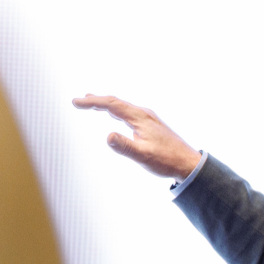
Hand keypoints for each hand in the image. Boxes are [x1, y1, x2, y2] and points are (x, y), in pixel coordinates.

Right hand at [72, 94, 203, 179]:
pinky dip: (116, 110)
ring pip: (122, 107)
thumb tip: (107, 136)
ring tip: (92, 102)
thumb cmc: (167, 161)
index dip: (93, 102)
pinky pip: (128, 113)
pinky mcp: (150, 125)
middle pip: (116, 102)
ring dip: (106, 104)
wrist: (188, 163)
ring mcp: (147, 119)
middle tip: (79, 100)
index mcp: (140, 118)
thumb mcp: (143, 156)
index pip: (112, 105)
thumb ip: (125, 146)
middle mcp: (144, 114)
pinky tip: (114, 114)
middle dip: (96, 100)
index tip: (76, 102)